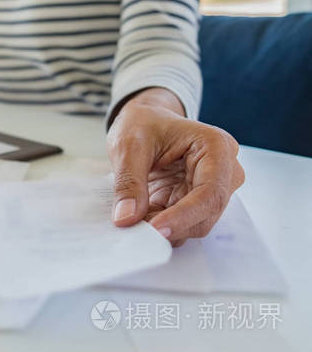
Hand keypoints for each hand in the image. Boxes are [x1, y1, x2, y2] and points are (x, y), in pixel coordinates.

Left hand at [107, 88, 244, 246]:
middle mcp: (224, 170)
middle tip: (134, 228)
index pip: (210, 193)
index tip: (155, 230)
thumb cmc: (143, 123)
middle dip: (172, 225)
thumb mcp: (128, 146)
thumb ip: (129, 182)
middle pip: (207, 213)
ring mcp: (214, 187)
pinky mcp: (198, 200)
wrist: (145, 121)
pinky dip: (161, 224)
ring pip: (196, 223)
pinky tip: (141, 215)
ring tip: (134, 216)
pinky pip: (183, 223)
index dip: (184, 216)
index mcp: (216, 147)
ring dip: (165, 227)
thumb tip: (127, 218)